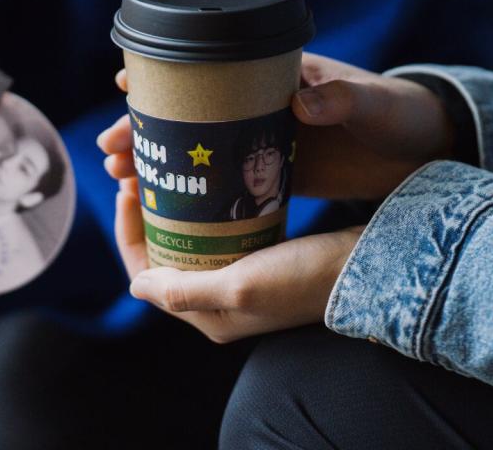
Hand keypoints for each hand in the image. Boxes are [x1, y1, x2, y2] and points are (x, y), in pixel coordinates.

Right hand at [97, 53, 452, 199]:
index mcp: (279, 75)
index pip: (212, 68)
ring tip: (123, 177)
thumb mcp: (372, 102)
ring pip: (200, 149)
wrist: (425, 150)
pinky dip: (194, 189)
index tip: (124, 82)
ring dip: (161, 161)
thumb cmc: (398, 112)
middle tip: (110, 149)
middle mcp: (262, 105)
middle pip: (192, 114)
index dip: (165, 74)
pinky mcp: (276, 173)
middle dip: (146, 129)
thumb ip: (341, 99)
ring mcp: (265, 140)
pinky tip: (165, 204)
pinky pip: (225, 180)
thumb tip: (302, 103)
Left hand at [113, 177, 361, 342]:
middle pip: (164, 258)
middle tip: (143, 176)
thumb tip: (135, 286)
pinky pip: (216, 238)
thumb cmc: (303, 278)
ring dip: (173, 215)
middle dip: (147, 220)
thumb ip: (185, 291)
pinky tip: (203, 188)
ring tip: (167, 176)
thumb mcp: (240, 286)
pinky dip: (202, 215)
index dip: (129, 234)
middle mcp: (218, 303)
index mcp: (207, 316)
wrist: (365, 267)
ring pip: (189, 246)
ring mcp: (239, 281)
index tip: (127, 190)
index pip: (146, 276)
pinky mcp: (259, 261)